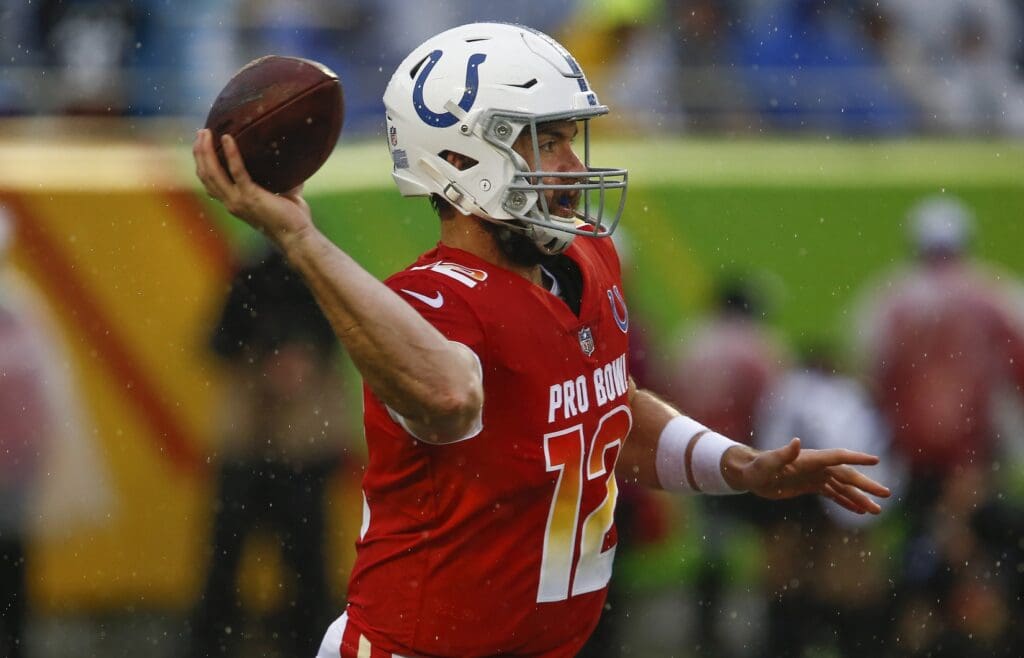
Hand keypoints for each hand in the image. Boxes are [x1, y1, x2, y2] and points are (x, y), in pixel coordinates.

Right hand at [192, 129, 313, 247]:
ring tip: (207, 133)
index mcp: (234, 202)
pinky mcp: (251, 197)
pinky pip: (237, 171)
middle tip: (202, 132)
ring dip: (207, 151)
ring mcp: (239, 201)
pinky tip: (228, 138)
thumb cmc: (292, 218)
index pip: (209, 182)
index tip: (202, 144)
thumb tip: (291, 158)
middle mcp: (231, 202)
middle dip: (200, 153)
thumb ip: (279, 178)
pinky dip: (231, 154)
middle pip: (205, 175)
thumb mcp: (281, 193)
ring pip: (212, 173)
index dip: (203, 163)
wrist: (297, 236)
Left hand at [723, 438, 890, 513]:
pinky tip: (859, 511)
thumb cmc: (756, 469)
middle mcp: (816, 466)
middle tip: (886, 495)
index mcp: (809, 459)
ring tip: (877, 511)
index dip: (856, 458)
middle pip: (846, 474)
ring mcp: (814, 475)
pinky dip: (847, 501)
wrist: (748, 474)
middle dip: (866, 485)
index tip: (876, 460)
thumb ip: (782, 454)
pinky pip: (833, 493)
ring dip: (860, 498)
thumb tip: (795, 442)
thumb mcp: (767, 464)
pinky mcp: (810, 485)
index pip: (837, 457)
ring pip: (843, 487)